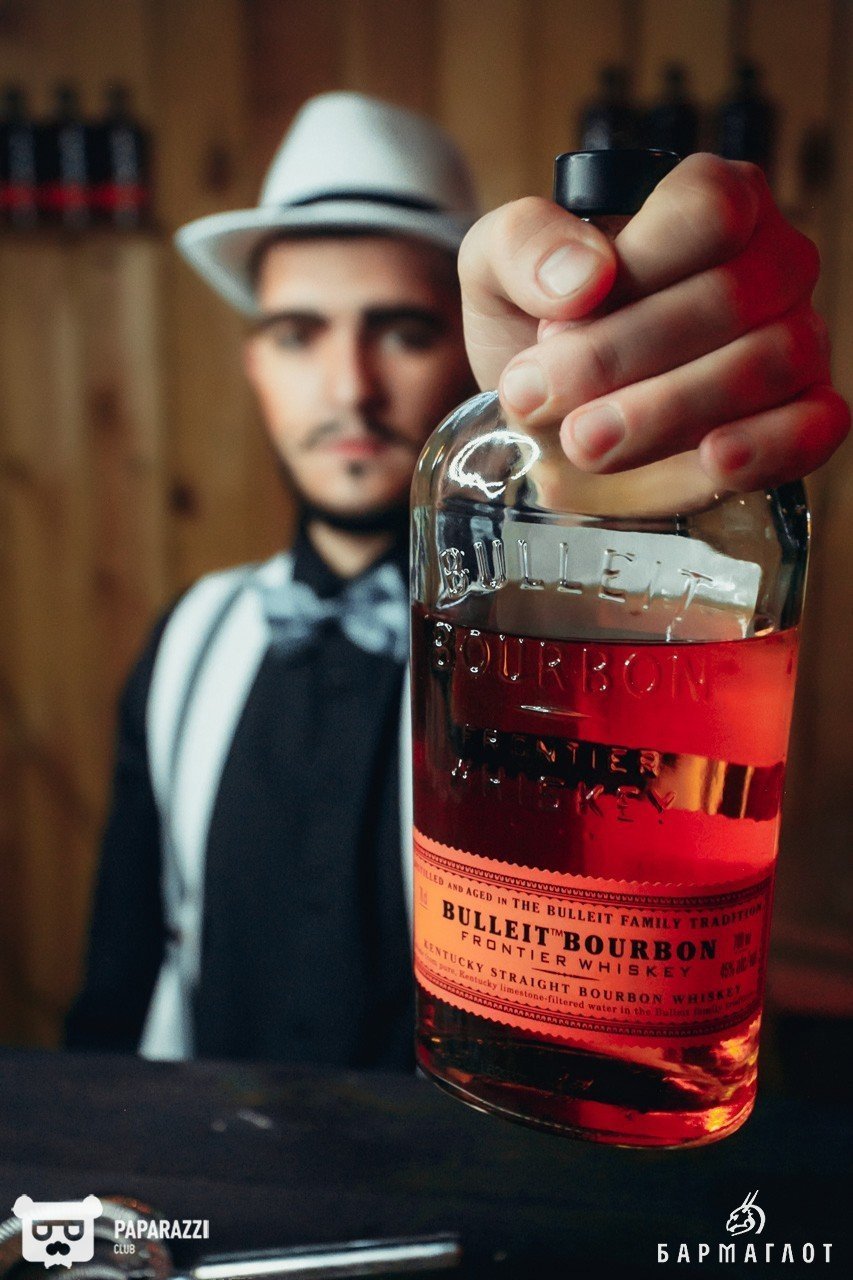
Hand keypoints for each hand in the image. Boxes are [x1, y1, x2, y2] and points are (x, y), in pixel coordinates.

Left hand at [458, 154, 848, 489]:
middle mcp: (767, 265)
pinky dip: (766, 445)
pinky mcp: (801, 420)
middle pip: (729, 296)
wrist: (544, 422)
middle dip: (619, 356)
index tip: (552, 324)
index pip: (707, 211)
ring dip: (665, 410)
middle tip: (539, 397)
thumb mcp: (497, 272)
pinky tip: (711, 458)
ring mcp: (796, 342)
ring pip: (764, 363)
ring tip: (583, 441)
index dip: (632, 269)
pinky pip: (813, 427)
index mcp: (709, 203)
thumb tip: (585, 276)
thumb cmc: (534, 333)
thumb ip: (523, 246)